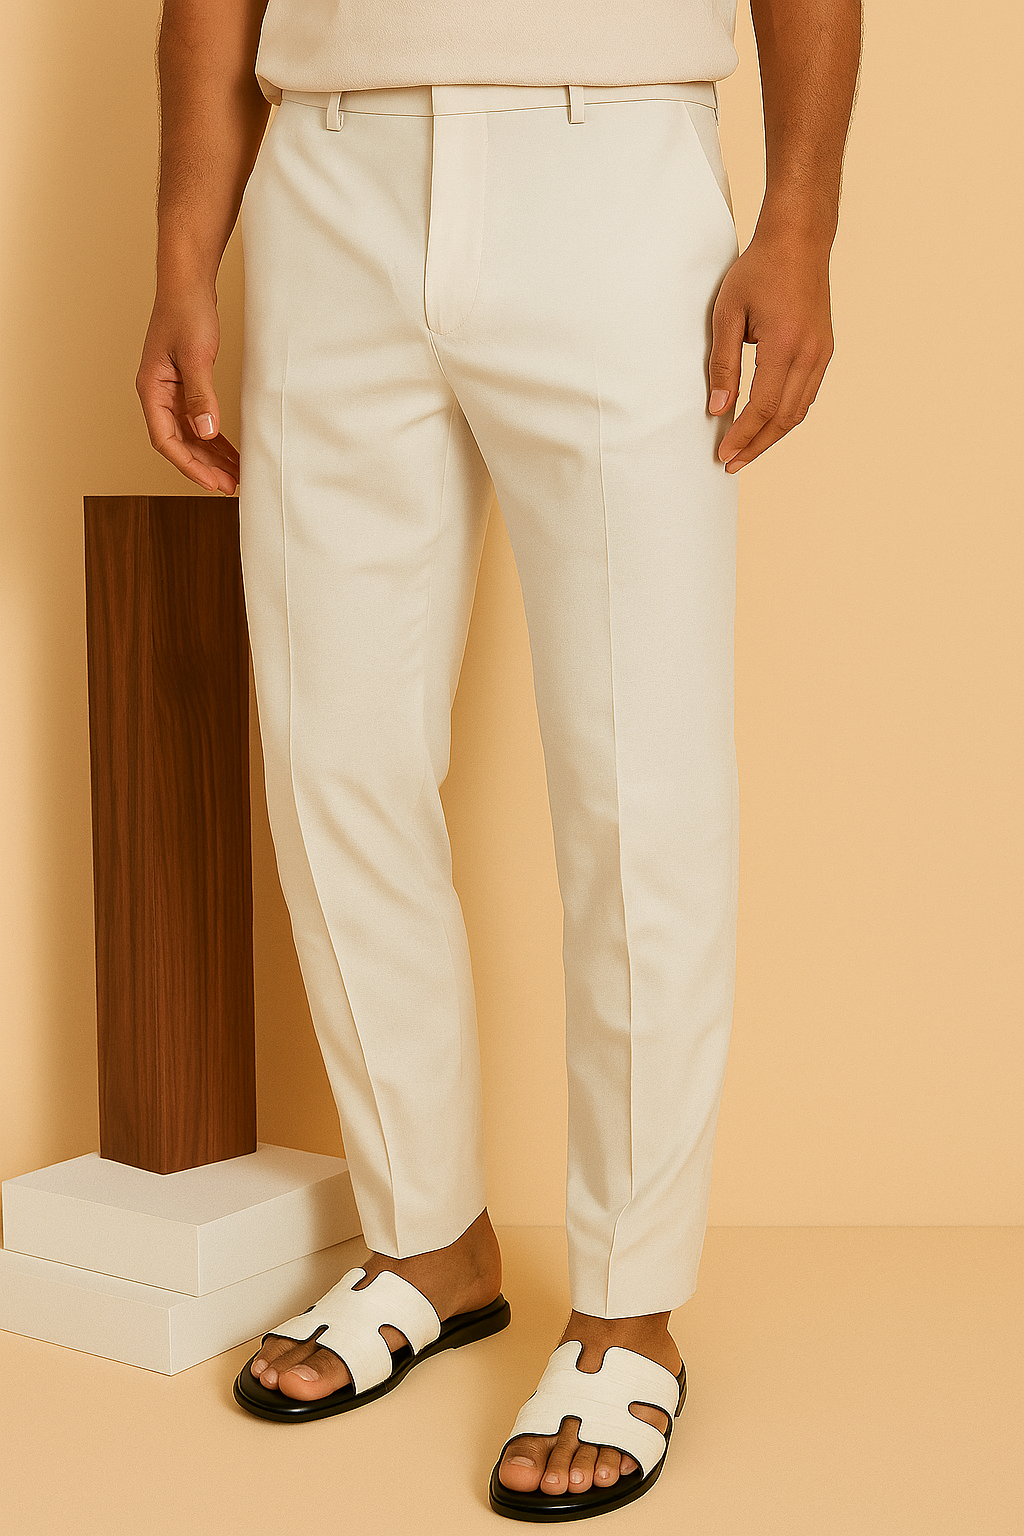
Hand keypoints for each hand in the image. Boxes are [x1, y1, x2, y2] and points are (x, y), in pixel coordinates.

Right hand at [136, 286, 239, 494]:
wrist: (188, 284)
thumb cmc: (187, 313)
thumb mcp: (196, 356)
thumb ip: (201, 396)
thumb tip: (205, 432)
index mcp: (152, 390)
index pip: (166, 440)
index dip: (189, 465)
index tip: (213, 483)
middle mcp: (158, 395)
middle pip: (179, 443)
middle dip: (204, 467)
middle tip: (231, 486)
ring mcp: (171, 392)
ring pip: (190, 435)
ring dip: (211, 456)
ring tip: (236, 474)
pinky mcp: (186, 386)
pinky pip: (199, 421)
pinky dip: (215, 437)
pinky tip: (231, 451)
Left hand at [708, 226, 834, 471]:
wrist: (799, 240)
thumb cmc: (758, 270)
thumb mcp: (727, 313)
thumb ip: (723, 364)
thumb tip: (718, 408)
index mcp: (784, 344)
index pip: (762, 407)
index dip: (742, 436)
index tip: (723, 454)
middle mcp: (810, 353)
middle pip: (783, 418)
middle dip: (757, 445)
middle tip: (732, 464)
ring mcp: (822, 353)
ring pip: (799, 410)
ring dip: (772, 435)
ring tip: (747, 450)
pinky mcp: (824, 350)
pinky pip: (806, 395)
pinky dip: (786, 415)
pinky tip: (767, 423)